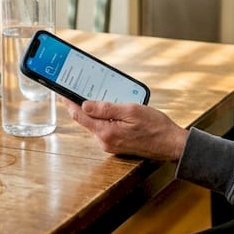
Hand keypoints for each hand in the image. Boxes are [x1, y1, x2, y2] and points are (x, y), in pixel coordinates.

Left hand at [67, 99, 189, 161]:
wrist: (171, 144)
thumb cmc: (156, 127)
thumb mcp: (131, 111)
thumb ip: (106, 108)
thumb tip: (85, 105)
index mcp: (106, 133)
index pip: (80, 116)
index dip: (69, 103)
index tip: (62, 93)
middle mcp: (105, 142)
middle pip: (87, 120)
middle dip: (84, 105)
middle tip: (83, 88)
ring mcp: (111, 145)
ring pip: (97, 124)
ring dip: (97, 112)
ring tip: (103, 97)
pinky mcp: (117, 144)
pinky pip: (106, 128)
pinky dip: (106, 118)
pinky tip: (115, 109)